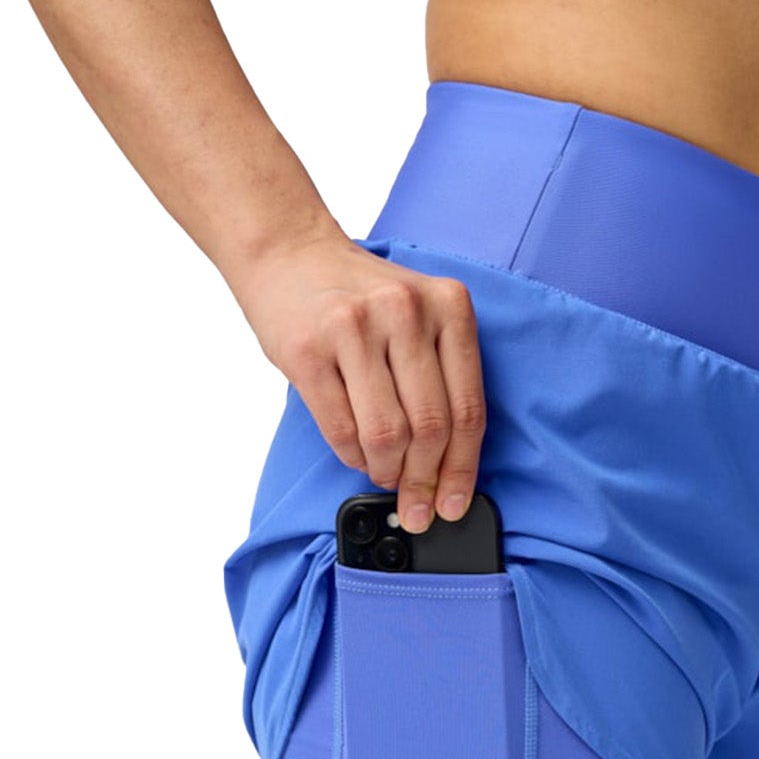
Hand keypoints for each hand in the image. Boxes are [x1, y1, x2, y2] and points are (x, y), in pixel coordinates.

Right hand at [238, 233, 486, 532]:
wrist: (289, 252)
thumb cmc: (358, 296)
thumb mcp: (419, 315)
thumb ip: (440, 374)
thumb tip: (448, 465)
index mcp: (449, 305)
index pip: (468, 408)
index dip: (463, 469)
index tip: (455, 503)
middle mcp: (406, 313)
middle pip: (431, 427)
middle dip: (425, 481)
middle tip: (417, 506)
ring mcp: (354, 328)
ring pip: (387, 435)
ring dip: (388, 472)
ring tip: (385, 476)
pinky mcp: (307, 350)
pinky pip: (341, 429)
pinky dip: (353, 457)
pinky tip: (357, 455)